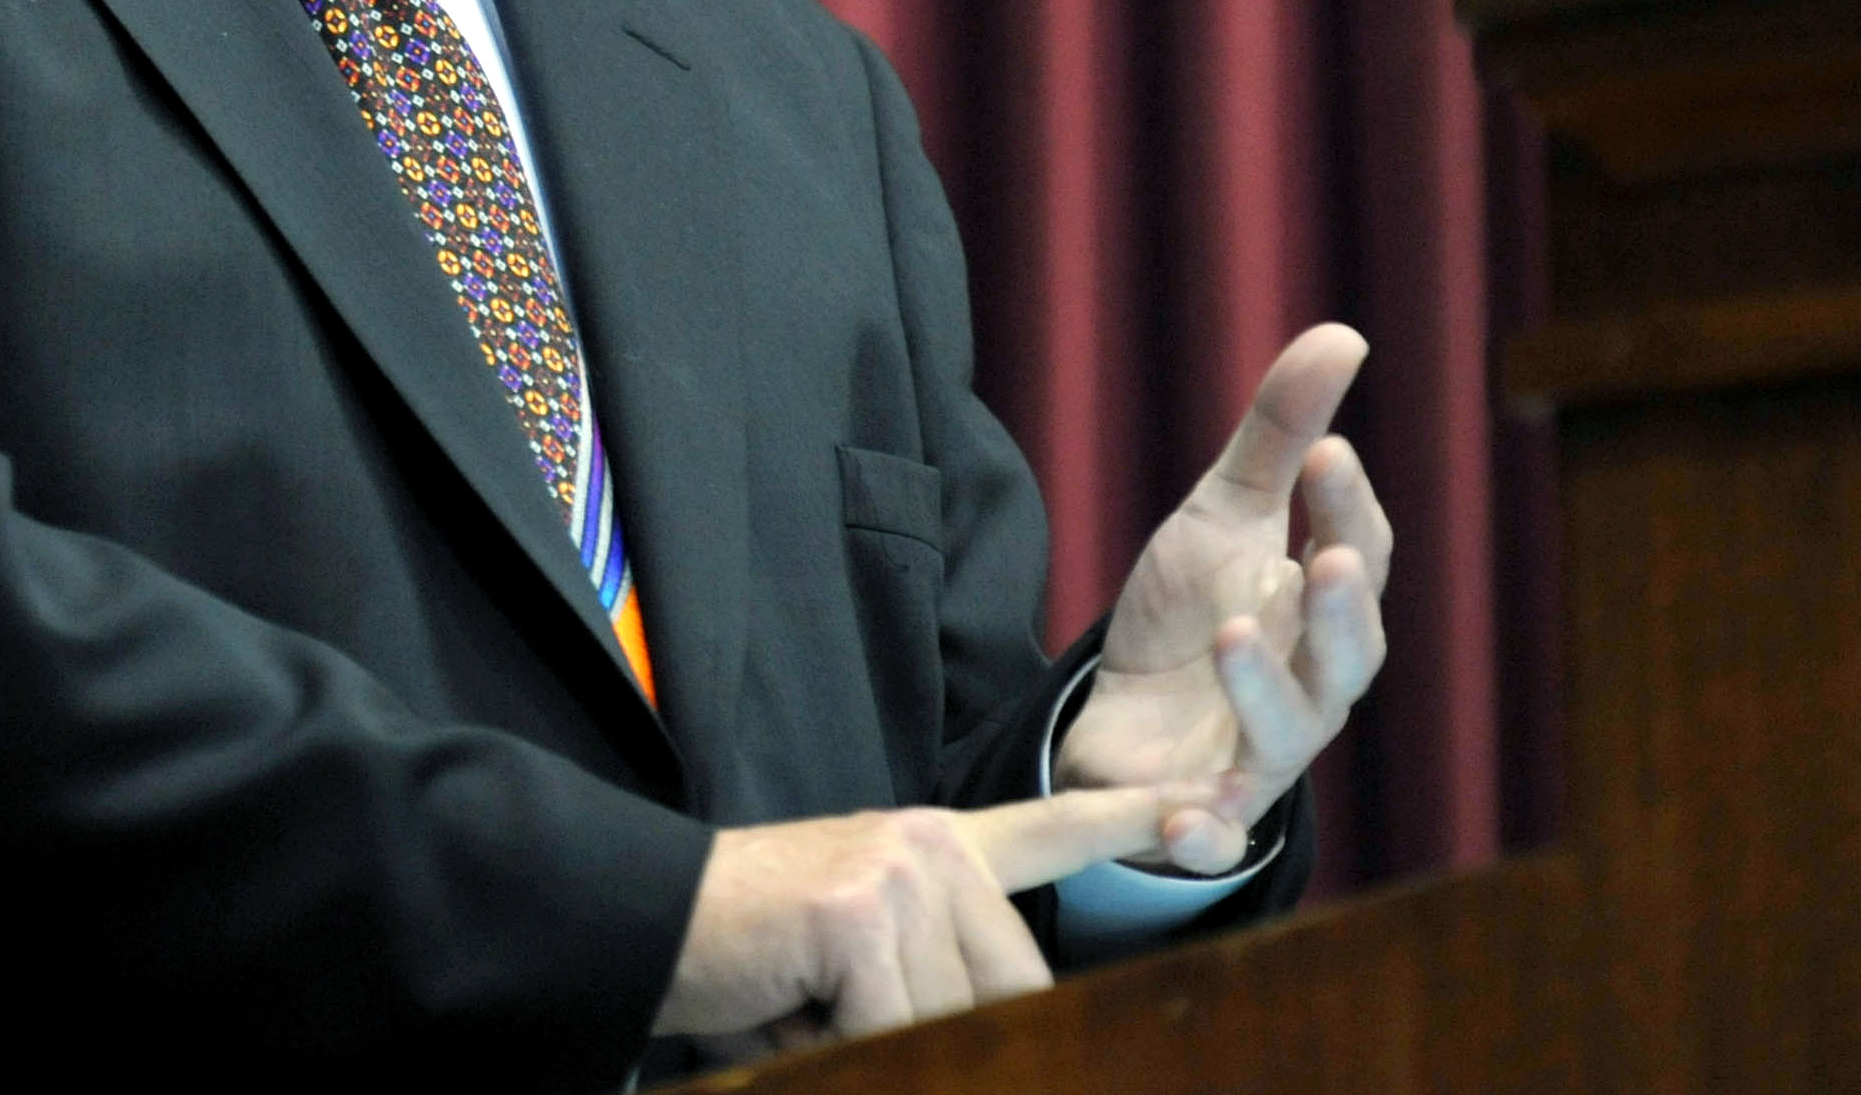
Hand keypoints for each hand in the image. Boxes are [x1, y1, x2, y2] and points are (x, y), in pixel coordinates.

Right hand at [653, 783, 1216, 1051]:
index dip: (1132, 821)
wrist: (645, 919)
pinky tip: (790, 1010)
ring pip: (955, 1023)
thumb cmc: (753, 962)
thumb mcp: (865, 965)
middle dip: (941, 1034)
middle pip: (1013, 991)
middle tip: (841, 1009)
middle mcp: (933, 846)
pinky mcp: (864, 912)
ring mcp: (903, 871)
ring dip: (879, 1043)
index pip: (1051, 828)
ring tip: (808, 1009)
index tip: (1214, 812)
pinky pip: (895, 1030)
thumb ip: (940, 981)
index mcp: (937, 847)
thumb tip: (1012, 1030)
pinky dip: (843, 1047)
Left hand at [1055, 323, 1392, 870]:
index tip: (1330, 453)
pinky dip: (1204, 835)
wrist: (1126, 713)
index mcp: (1321, 610)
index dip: (1349, 511)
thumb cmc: (1195, 607)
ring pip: (1285, 735)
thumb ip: (1279, 433)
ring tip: (1237, 633)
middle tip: (1325, 559)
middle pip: (1345, 655)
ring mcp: (1258, 752)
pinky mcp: (1200, 807)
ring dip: (1267, 691)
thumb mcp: (1224, 511)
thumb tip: (1344, 334)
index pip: (1357, 557)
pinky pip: (1213, 833)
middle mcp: (1310, 685)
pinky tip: (1187, 822)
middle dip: (1339, 610)